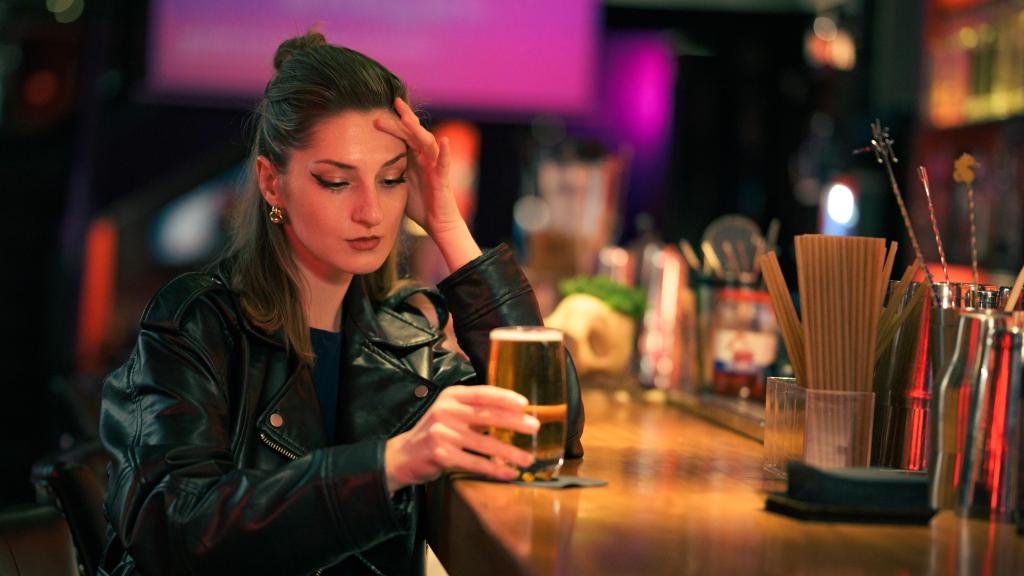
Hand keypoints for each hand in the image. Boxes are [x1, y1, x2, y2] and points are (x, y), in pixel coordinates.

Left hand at [374, 98, 461, 236]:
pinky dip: (445, 153)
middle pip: (415, 134)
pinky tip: (444, 141)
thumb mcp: (399, 184)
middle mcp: (426, 159)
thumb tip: (367, 165)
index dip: (395, 122)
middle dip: (402, 121)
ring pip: (428, 143)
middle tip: (388, 108)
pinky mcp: (443, 181)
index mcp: (415, 159)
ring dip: (418, 130)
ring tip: (408, 119)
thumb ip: (390, 171)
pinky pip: (444, 165)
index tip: (380, 110)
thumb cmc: (421, 206)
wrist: (438, 225)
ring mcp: (436, 168)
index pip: (405, 135)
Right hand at [384, 385, 538, 493]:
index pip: (483, 393)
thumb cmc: (435, 434)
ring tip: (528, 459)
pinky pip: (474, 462)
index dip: (505, 397)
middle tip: (535, 427)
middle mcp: (446, 411)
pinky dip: (494, 469)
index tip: (525, 405)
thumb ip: (475, 411)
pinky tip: (509, 473)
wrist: (402, 456)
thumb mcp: (451, 414)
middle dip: (515, 422)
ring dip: (510, 452)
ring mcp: (442, 433)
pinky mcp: (441, 455)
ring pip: (484, 443)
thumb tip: (514, 415)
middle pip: (487, 415)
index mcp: (452, 397)